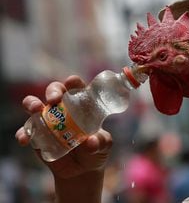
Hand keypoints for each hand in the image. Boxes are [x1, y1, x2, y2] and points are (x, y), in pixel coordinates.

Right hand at [15, 75, 111, 201]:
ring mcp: (48, 120)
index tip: (72, 82)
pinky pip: (26, 131)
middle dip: (53, 91)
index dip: (73, 82)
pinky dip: (23, 133)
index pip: (76, 87)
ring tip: (36, 109)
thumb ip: (99, 142)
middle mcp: (63, 108)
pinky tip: (24, 139)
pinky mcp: (37, 135)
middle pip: (54, 90)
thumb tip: (91, 142)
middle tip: (54, 99)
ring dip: (32, 104)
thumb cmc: (96, 149)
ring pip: (34, 104)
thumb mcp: (103, 145)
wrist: (82, 169)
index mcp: (81, 104)